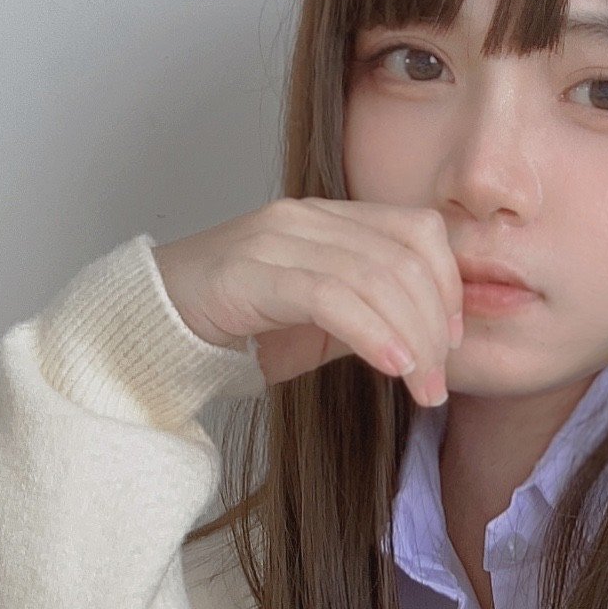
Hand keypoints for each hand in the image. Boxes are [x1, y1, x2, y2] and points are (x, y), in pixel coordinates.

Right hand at [151, 197, 464, 410]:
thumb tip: (430, 340)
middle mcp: (306, 218)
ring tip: (422, 390)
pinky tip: (392, 368)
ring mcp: (277, 239)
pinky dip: (372, 333)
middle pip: (404, 258)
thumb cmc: (237, 329)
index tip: (453, 343)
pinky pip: (331, 296)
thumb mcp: (319, 325)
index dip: (449, 286)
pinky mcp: (251, 273)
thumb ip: (370, 318)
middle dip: (435, 327)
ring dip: (411, 341)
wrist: (155, 330)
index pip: (417, 230)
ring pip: (375, 277)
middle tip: (438, 386)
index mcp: (328, 219)